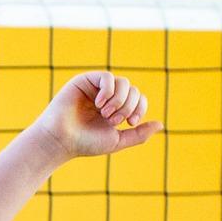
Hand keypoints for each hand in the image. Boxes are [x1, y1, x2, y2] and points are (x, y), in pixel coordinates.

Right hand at [32, 71, 161, 162]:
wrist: (60, 141)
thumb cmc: (85, 143)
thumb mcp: (117, 140)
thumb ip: (139, 134)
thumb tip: (161, 124)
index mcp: (115, 109)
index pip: (138, 99)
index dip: (140, 108)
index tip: (131, 122)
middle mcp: (107, 97)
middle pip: (132, 90)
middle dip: (128, 106)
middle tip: (113, 121)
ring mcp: (96, 88)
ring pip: (123, 83)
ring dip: (119, 100)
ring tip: (106, 114)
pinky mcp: (85, 80)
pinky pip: (107, 77)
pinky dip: (108, 91)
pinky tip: (99, 104)